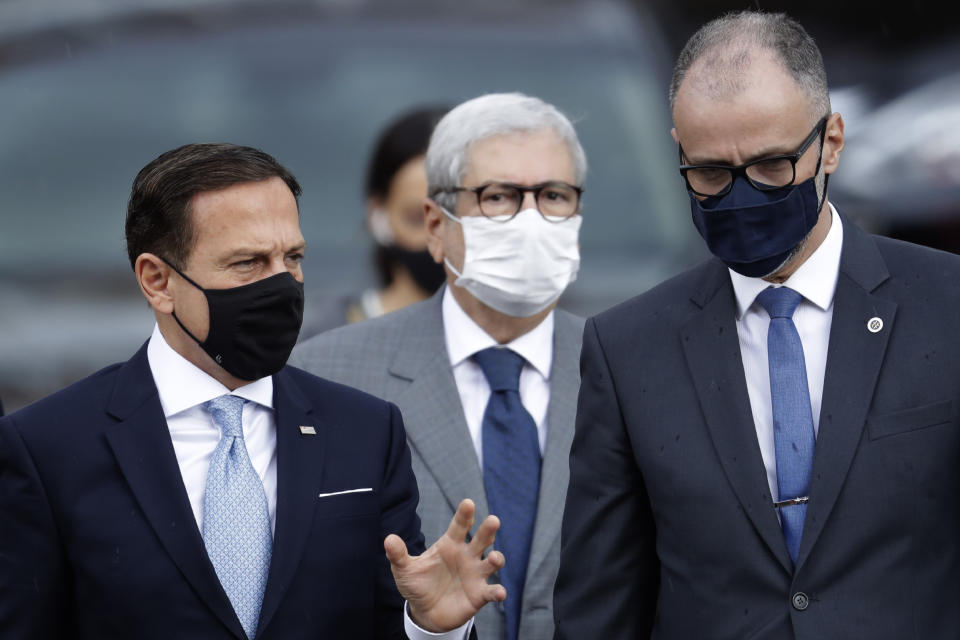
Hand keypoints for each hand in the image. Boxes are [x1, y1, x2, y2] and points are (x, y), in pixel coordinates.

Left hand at [385, 498, 506, 631]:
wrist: (425, 613)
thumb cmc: (418, 585)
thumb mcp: (405, 570)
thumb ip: (398, 555)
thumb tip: (388, 539)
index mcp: (450, 545)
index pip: (459, 526)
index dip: (464, 515)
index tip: (468, 503)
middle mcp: (467, 556)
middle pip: (482, 539)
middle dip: (488, 529)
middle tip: (493, 520)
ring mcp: (476, 574)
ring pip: (492, 562)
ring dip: (496, 559)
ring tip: (493, 558)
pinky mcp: (479, 594)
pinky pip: (491, 591)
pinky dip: (497, 592)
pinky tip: (500, 593)